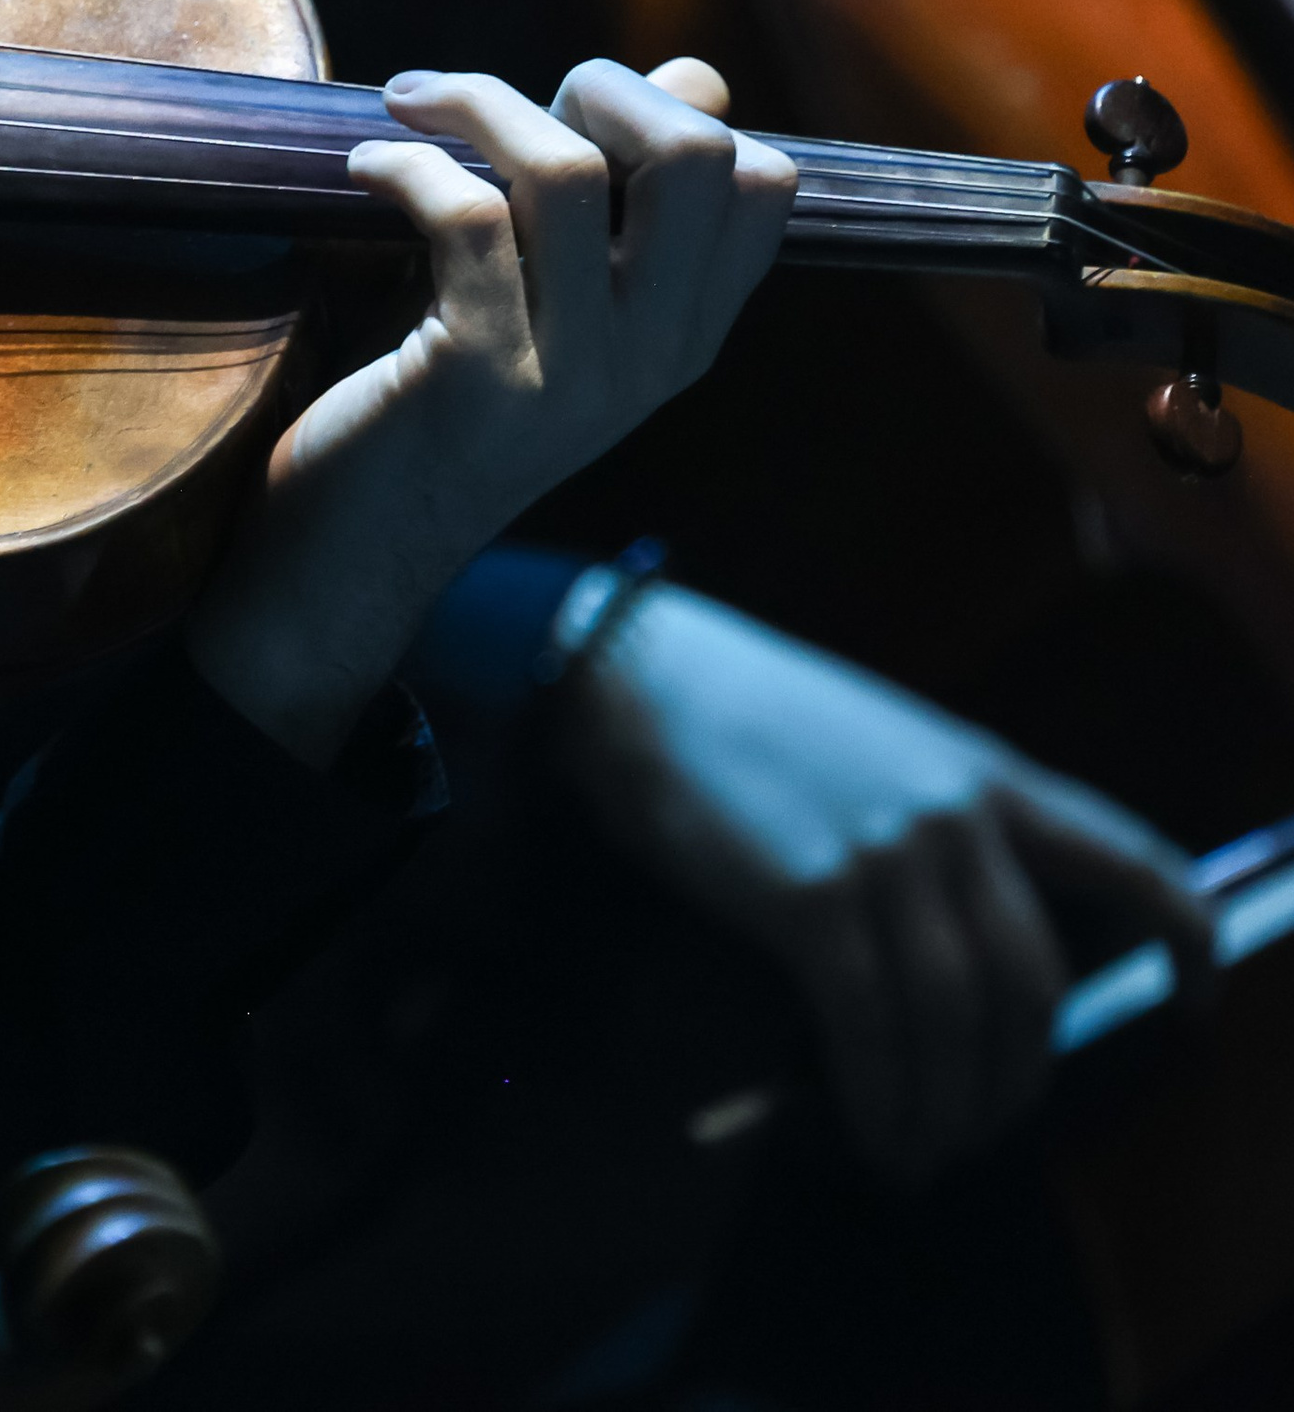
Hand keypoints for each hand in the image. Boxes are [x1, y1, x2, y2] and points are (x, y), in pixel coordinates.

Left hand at [187, 57, 793, 766]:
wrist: (356, 552)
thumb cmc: (442, 403)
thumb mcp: (553, 306)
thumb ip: (619, 207)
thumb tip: (692, 76)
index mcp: (685, 334)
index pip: (768, 185)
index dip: (674, 111)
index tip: (571, 114)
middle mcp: (653, 355)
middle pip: (699, 157)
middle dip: (601, 86)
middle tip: (501, 101)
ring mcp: (573, 370)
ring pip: (569, 171)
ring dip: (477, 103)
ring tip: (409, 106)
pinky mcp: (479, 373)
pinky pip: (467, 216)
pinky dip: (408, 165)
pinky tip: (367, 172)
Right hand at [557, 581, 1215, 1181]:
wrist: (638, 680)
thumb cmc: (747, 719)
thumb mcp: (882, 745)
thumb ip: (945, 829)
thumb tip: (973, 962)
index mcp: (984, 772)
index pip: (1132, 858)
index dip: (1186, 942)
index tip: (1197, 1006)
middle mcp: (954, 816)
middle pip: (1034, 984)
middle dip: (1016, 1083)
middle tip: (980, 1131)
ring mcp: (886, 856)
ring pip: (959, 1024)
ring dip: (947, 1113)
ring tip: (916, 1155)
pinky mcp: (811, 898)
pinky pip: (871, 1032)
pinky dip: (879, 1101)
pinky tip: (869, 1133)